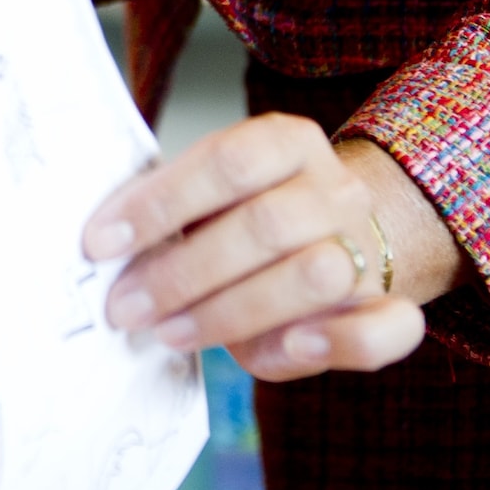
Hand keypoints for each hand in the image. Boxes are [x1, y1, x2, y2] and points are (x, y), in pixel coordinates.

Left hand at [84, 116, 429, 382]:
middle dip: (183, 272)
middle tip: (126, 307)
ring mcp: (368, 247)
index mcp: (287, 143)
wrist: (331, 246)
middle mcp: (334, 189)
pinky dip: (337, 341)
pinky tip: (288, 347)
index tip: (100, 244)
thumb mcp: (206, 203)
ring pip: (317, 274)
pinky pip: (387, 327)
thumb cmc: (243, 230)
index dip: (160, 203)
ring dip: (233, 311)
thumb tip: (105, 246)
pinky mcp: (389, 308)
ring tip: (171, 332)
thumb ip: (170, 215)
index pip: (226, 162)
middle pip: (265, 224)